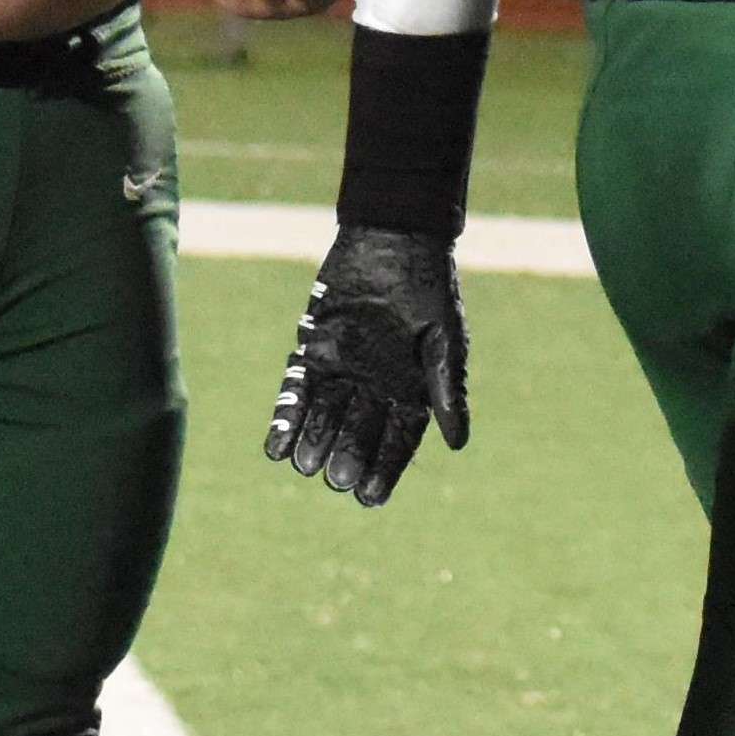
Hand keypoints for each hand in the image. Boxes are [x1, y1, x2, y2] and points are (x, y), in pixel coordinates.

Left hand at [267, 223, 468, 506]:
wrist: (392, 237)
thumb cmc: (428, 286)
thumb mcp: (445, 338)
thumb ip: (447, 388)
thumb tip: (459, 444)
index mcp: (412, 389)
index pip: (398, 440)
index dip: (385, 469)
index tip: (370, 498)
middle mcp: (375, 386)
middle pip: (358, 434)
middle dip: (347, 458)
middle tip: (337, 481)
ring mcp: (342, 370)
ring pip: (324, 419)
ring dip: (313, 443)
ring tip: (305, 466)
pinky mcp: (312, 350)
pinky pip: (296, 393)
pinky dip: (286, 420)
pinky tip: (275, 447)